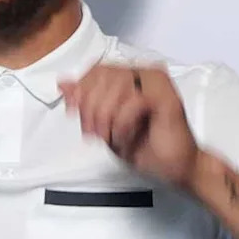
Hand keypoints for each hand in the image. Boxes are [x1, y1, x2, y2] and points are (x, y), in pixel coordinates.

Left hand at [59, 64, 199, 188]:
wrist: (175, 168)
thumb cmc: (144, 146)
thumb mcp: (104, 123)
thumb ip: (86, 102)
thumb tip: (63, 84)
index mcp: (132, 75)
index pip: (96, 70)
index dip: (81, 90)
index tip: (74, 112)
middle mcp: (145, 73)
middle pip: (103, 77)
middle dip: (91, 108)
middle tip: (95, 133)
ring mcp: (158, 83)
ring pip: (116, 87)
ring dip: (106, 118)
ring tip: (111, 137)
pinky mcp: (168, 99)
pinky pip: (133, 102)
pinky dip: (122, 124)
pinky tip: (125, 138)